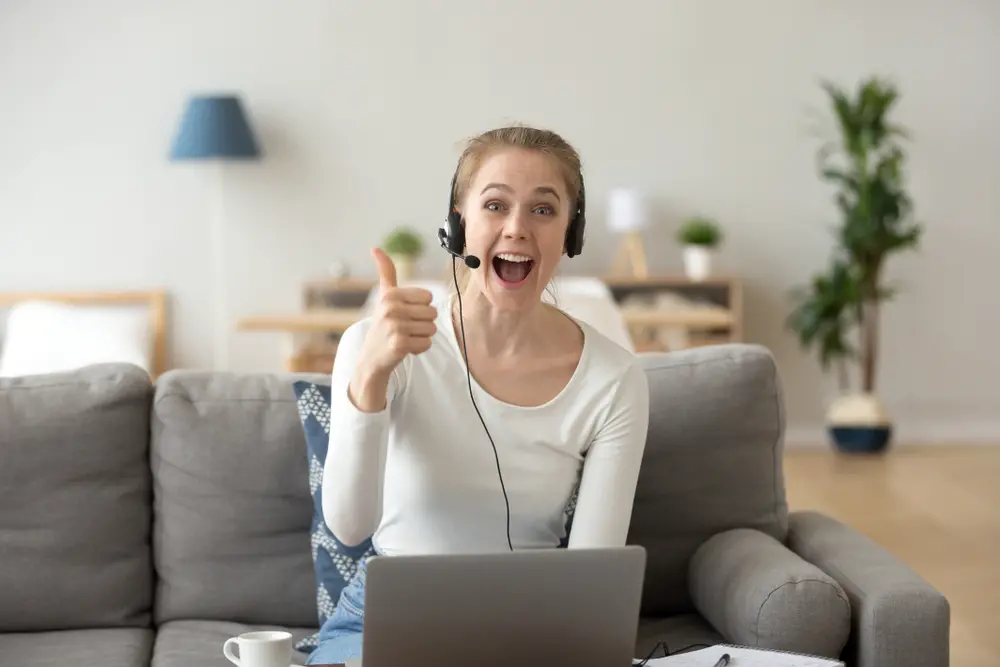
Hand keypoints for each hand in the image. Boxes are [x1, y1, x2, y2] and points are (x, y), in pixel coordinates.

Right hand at [351, 248, 436, 403]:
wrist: (371, 358)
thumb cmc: (383, 325)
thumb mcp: (384, 297)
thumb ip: (385, 273)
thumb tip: (375, 248)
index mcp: (390, 295)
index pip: (428, 297)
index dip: (420, 308)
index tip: (404, 315)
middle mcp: (391, 308)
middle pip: (432, 313)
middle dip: (423, 323)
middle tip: (404, 329)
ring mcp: (394, 326)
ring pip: (432, 328)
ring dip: (422, 336)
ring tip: (404, 338)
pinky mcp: (400, 344)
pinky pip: (427, 343)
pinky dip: (420, 348)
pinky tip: (405, 349)